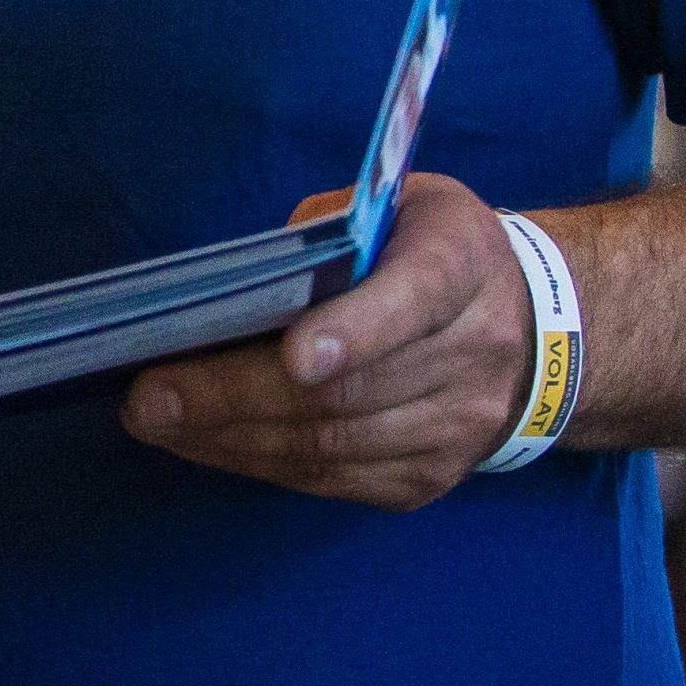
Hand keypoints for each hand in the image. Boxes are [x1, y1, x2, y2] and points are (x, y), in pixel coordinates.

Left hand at [121, 174, 534, 508]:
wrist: (533, 328)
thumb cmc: (426, 248)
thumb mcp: (395, 204)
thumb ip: (325, 234)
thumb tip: (238, 285)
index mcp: (461, 263)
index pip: (411, 300)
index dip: (353, 333)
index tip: (293, 357)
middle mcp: (475, 351)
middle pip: (350, 391)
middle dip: (238, 397)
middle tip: (151, 398)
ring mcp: (458, 425)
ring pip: (335, 445)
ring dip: (233, 440)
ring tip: (157, 423)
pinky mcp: (431, 478)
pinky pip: (335, 480)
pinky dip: (260, 465)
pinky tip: (204, 445)